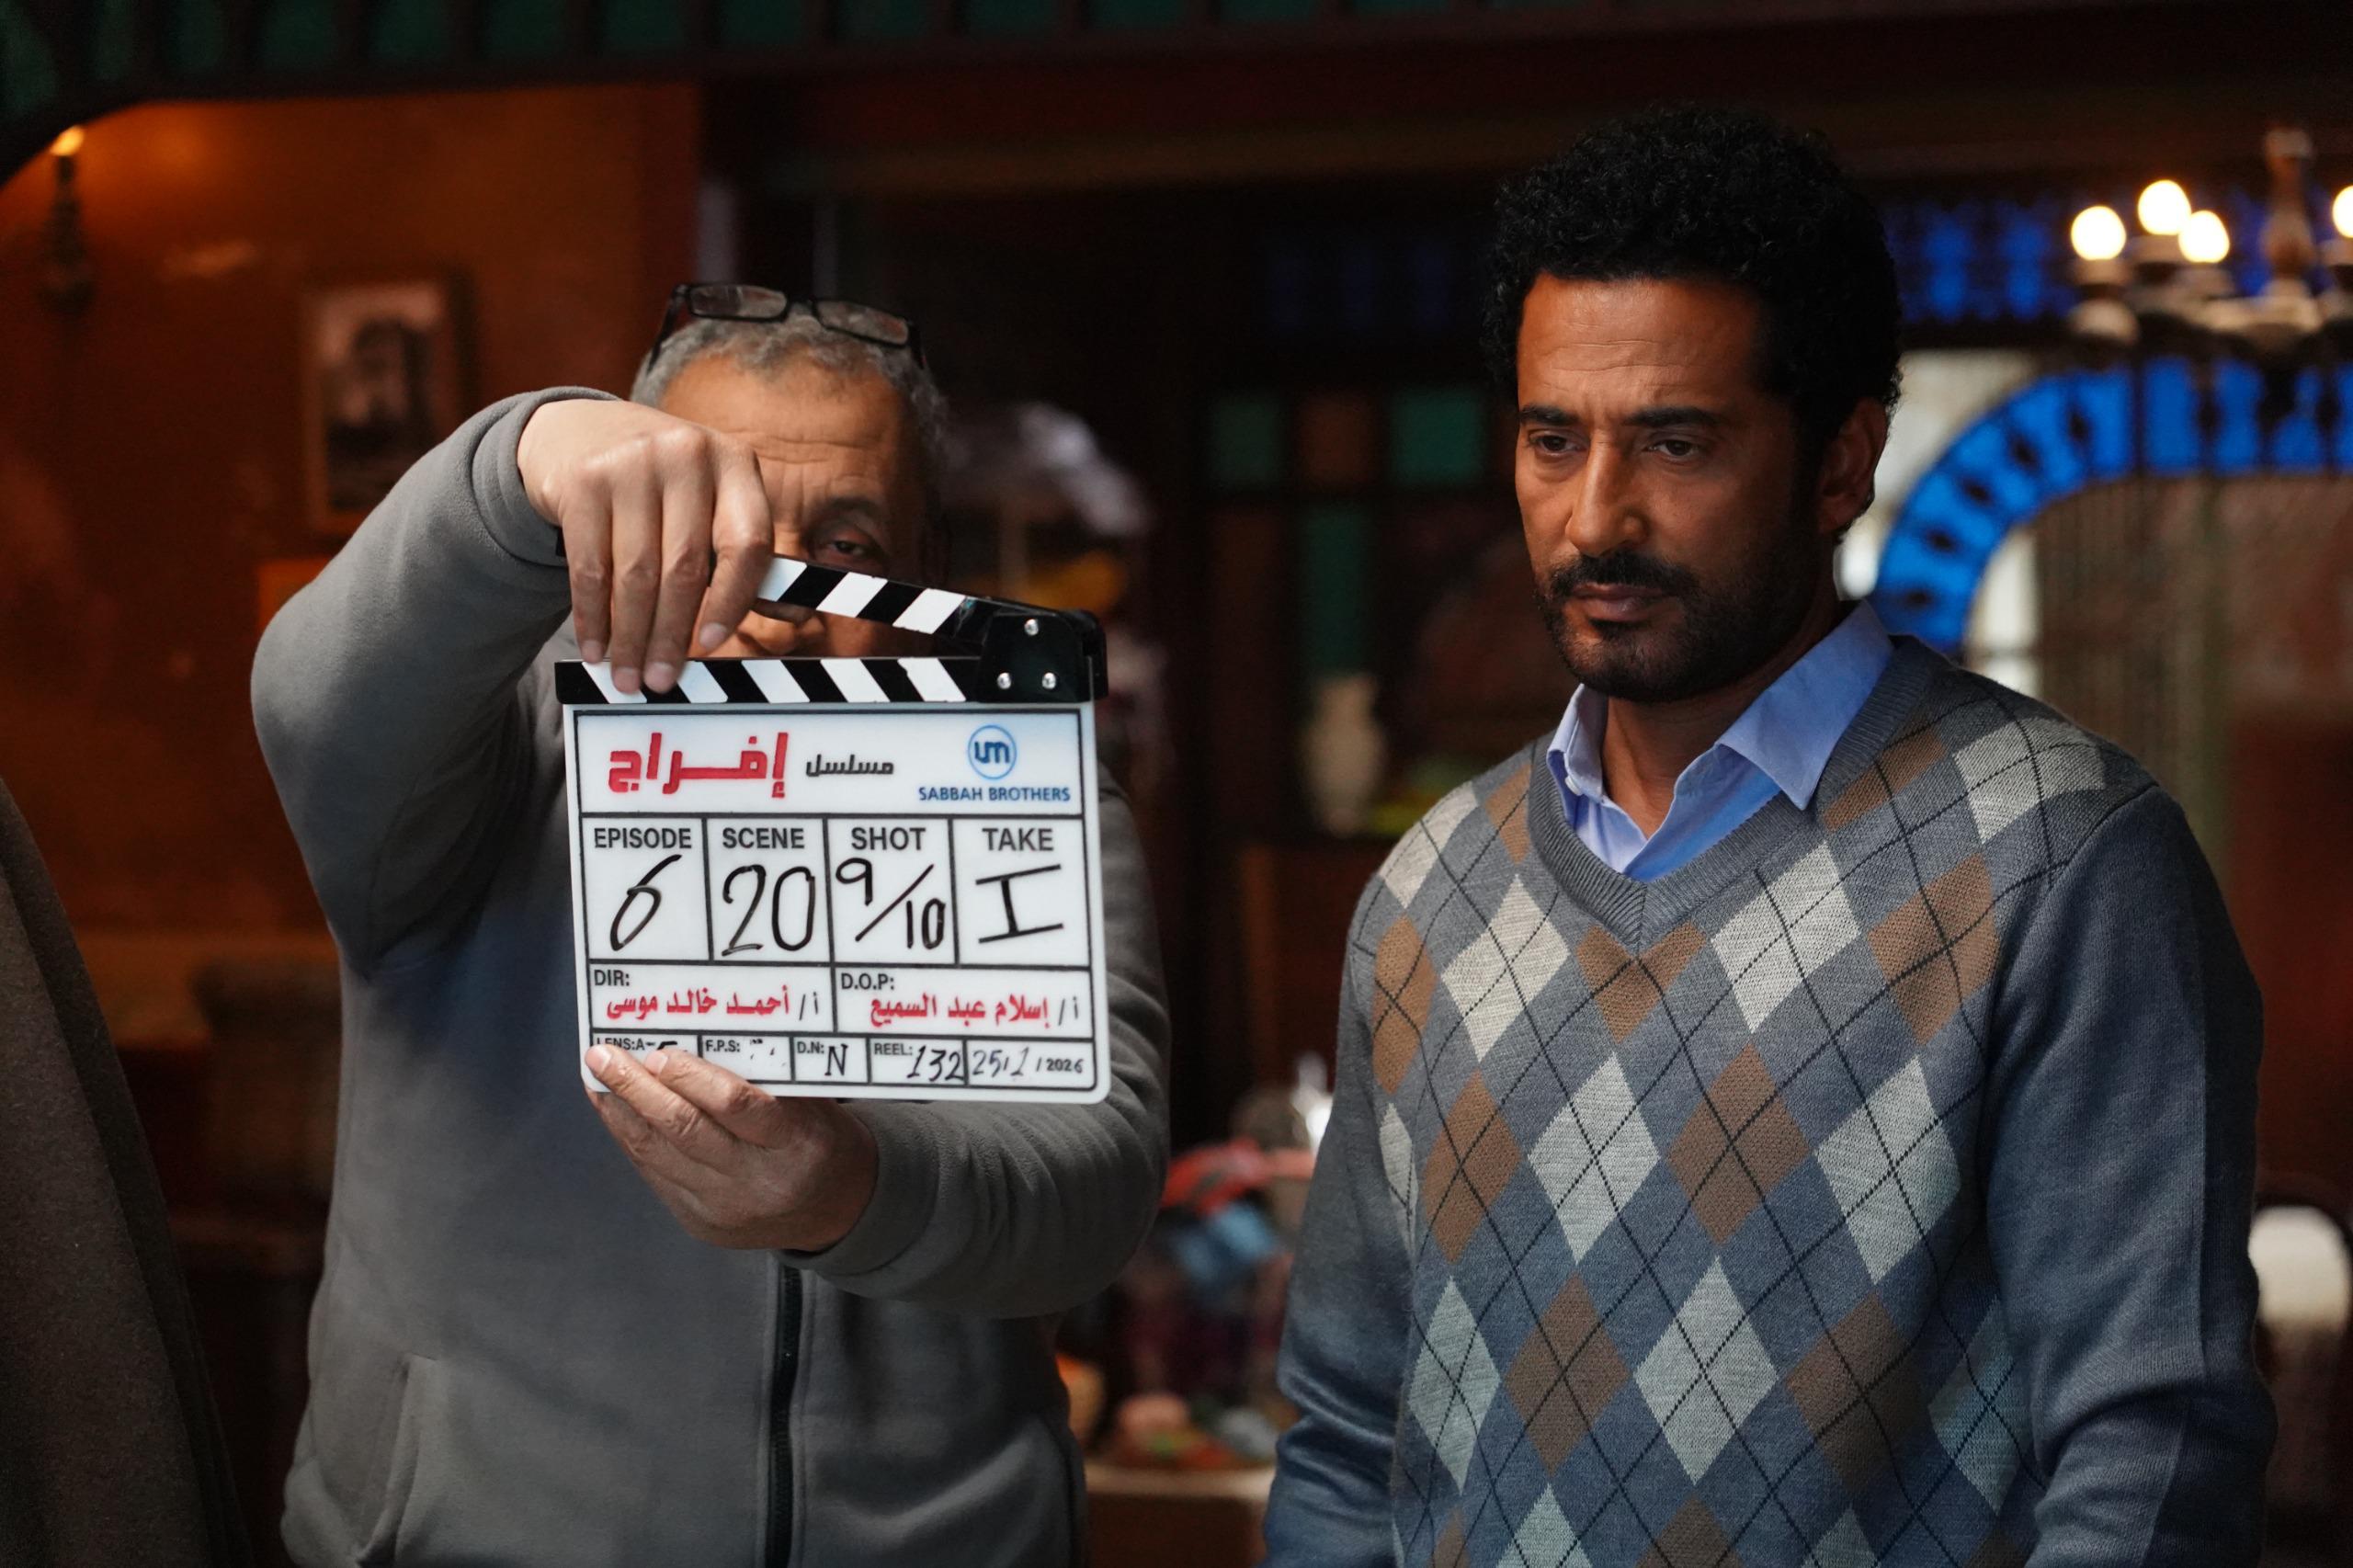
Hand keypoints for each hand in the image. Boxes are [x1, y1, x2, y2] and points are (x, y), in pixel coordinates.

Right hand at [516, 399, 772, 693]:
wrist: (579, 431)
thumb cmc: (662, 485)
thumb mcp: (707, 495)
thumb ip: (733, 549)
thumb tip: (778, 618)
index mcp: (735, 464)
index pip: (747, 543)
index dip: (733, 600)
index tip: (711, 645)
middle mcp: (688, 455)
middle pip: (685, 567)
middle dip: (670, 635)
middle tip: (660, 680)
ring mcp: (632, 463)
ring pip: (636, 574)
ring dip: (630, 636)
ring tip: (627, 676)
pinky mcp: (583, 480)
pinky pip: (589, 566)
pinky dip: (592, 616)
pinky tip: (595, 646)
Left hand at [586, 1045, 877, 1251]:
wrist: (833, 1210)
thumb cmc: (820, 1138)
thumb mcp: (814, 1104)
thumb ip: (764, 1078)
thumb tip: (694, 1036)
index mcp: (797, 1143)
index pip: (737, 1106)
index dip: (692, 1077)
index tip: (659, 1052)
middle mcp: (757, 1181)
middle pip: (686, 1130)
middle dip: (638, 1089)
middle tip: (604, 1056)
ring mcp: (724, 1207)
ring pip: (658, 1153)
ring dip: (621, 1109)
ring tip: (597, 1074)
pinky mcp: (700, 1222)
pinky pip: (655, 1173)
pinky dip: (629, 1135)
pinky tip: (613, 1107)